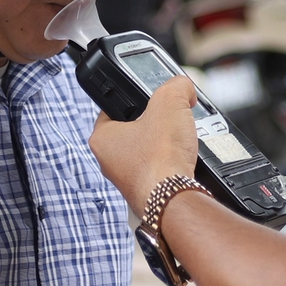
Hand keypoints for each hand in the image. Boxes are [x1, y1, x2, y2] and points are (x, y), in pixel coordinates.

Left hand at [88, 77, 199, 211]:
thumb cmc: (161, 159)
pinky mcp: (146, 190)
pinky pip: (159, 168)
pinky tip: (182, 158)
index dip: (134, 97)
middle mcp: (109, 161)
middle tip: (168, 118)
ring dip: (164, 143)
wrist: (174, 199)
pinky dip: (171, 162)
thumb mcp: (169, 103)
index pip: (113, 106)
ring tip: (178, 138)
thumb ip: (176, 86)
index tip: (149, 97)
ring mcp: (127, 178)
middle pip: (134, 128)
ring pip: (147, 149)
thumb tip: (184, 87)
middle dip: (154, 122)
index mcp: (102, 138)